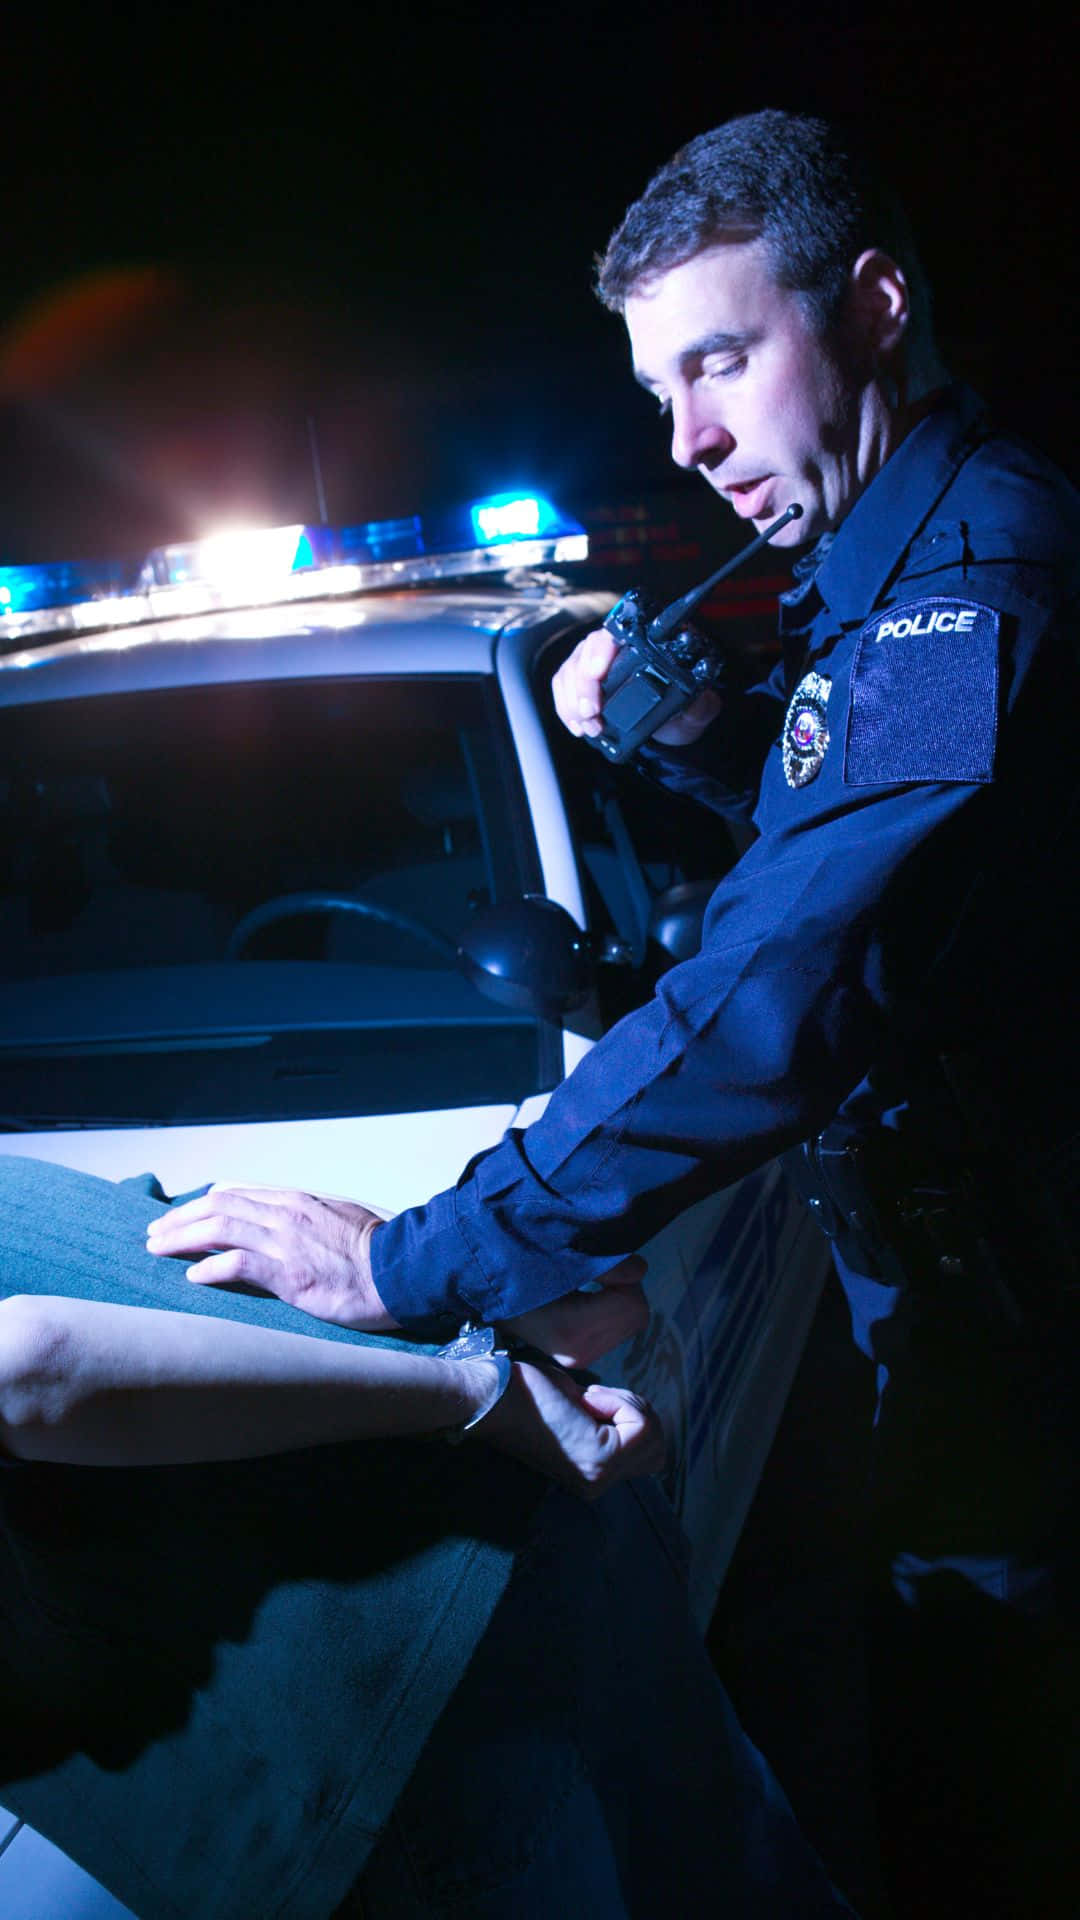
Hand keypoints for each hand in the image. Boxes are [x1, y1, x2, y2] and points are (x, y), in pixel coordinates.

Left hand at [145, 1186, 399, 1330]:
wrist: (401, 1269)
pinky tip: (194, 1276)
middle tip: (154, 1233)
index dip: (200, 1206)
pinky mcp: (289, 1274)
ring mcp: (285, 1243)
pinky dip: (211, 1268)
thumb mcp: (334, 1216)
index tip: (178, 1218)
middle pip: (218, 1207)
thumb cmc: (373, 1249)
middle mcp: (284, 1214)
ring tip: (158, 1249)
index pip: (234, 1194)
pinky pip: (238, 1265)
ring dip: (182, 1238)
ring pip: (219, 1229)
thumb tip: (273, 1216)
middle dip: (179, 1219)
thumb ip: (300, 1214)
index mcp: (295, 1200)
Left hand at [479, 1357, 664, 1497]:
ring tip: (590, 1401)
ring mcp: (600, 1475)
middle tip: (595, 1401)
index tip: (589, 1405)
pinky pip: (641, 1424)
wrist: (494, 1397)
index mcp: (592, 1477)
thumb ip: (605, 1425)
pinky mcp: (599, 1458)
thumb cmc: (526, 1395)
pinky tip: (587, 1401)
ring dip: (628, 1405)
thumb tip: (636, 1417)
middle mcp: (598, 1484)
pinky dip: (621, 1402)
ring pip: (653, 1435)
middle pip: (657, 1448)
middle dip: (636, 1412)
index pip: (649, 1454)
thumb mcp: (577, 1414)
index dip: (630, 1418)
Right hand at [499, 1253, 648, 1367]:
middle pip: (636, 1315)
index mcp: (572, 1330)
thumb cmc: (513, 1267)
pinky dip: (610, 1310)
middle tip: (599, 1271)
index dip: (624, 1277)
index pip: (632, 1304)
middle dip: (625, 1288)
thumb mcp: (554, 1257)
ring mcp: (579, 1359)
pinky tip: (585, 1298)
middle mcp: (579, 1352)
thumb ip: (602, 1263)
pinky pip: (615, 1329)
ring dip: (618, 1299)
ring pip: (629, 1323)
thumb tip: (640, 1270)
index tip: (598, 1264)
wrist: (477, 1293)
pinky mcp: (578, 1357)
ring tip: (589, 1284)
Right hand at [551, 627, 722, 747]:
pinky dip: (565, 708)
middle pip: (585, 652)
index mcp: (644, 645)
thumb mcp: (698, 709)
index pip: (615, 634)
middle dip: (583, 684)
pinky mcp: (582, 683)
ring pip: (570, 671)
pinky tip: (578, 725)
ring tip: (590, 725)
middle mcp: (615, 649)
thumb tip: (696, 699)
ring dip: (573, 701)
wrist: (672, 728)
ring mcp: (595, 664)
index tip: (598, 672)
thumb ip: (701, 704)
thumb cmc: (684, 711)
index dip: (601, 651)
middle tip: (592, 711)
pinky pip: (562, 688)